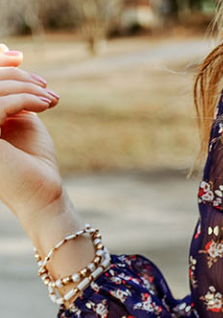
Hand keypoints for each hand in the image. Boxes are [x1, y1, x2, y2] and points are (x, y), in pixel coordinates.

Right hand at [0, 42, 64, 225]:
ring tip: (51, 98)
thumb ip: (9, 87)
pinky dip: (25, 98)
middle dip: (16, 75)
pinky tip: (46, 104)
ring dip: (26, 87)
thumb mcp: (20, 115)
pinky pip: (0, 104)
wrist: (44, 197)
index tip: (22, 59)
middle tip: (46, 86)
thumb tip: (4, 48)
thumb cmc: (33, 162)